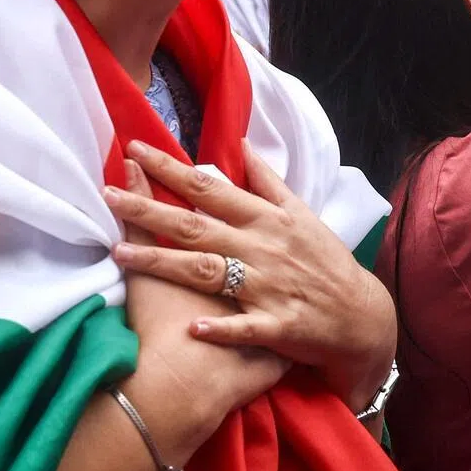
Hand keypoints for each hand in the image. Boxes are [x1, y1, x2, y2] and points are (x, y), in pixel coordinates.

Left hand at [106, 141, 395, 412]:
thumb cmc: (325, 262)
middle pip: (194, 225)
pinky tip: (192, 326)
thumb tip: (241, 144)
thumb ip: (266, 181)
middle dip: (149, 210)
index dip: (169, 169)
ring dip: (163, 263)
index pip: (208, 188)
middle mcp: (259, 247)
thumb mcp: (301, 214)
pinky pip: (243, 326)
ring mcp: (266, 286)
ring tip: (121, 255)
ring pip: (205, 272)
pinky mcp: (276, 326)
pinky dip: (219, 326)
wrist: (363, 318)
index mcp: (263, 219)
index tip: (134, 151)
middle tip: (107, 196)